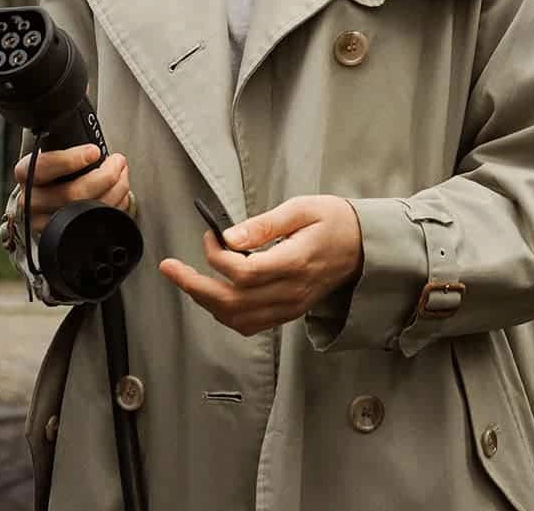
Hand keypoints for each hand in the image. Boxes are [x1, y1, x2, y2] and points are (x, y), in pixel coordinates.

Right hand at [9, 145, 131, 236]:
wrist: (46, 198)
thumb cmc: (55, 171)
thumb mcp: (53, 153)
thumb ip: (66, 146)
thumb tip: (95, 146)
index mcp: (26, 173)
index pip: (44, 166)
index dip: (71, 159)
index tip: (94, 151)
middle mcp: (32, 200)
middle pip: (72, 193)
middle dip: (105, 175)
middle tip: (118, 162)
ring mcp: (45, 221)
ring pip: (86, 211)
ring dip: (115, 190)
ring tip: (122, 175)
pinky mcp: (62, 236)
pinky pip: (94, 224)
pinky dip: (114, 207)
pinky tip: (118, 195)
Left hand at [158, 195, 363, 336]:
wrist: (364, 248)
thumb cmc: (334, 222)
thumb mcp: (302, 208)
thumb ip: (264, 224)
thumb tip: (229, 236)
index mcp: (295, 263)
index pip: (244, 273)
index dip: (218, 257)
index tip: (211, 235)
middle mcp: (291, 291)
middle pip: (232, 302)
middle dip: (194, 286)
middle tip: (170, 268)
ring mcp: (289, 306)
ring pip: (237, 318)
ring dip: (206, 301)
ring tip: (186, 280)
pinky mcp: (288, 312)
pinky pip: (250, 323)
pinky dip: (225, 314)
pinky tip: (214, 295)